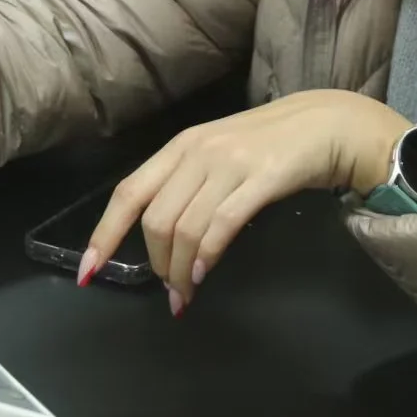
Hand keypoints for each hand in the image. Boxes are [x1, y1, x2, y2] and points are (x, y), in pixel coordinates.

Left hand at [83, 91, 407, 312]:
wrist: (327, 123)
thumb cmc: (269, 144)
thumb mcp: (217, 157)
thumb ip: (188, 188)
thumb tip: (162, 240)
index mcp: (179, 147)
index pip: (128, 193)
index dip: (104, 234)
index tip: (89, 272)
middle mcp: (197, 152)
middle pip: (156, 219)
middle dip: (157, 263)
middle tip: (171, 290)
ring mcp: (229, 163)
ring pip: (185, 227)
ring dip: (181, 270)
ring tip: (187, 293)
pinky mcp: (262, 178)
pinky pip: (222, 223)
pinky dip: (207, 254)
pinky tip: (205, 273)